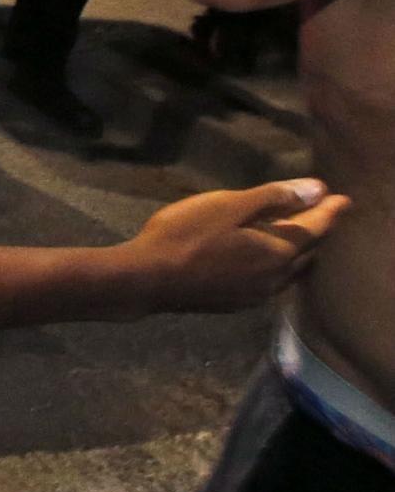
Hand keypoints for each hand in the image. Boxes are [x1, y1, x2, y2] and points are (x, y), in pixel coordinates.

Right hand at [126, 178, 346, 313]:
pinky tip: (265, 257)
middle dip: (318, 231)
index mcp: (278, 253)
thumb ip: (274, 197)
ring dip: (299, 251)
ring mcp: (257, 294)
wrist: (148, 279)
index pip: (315, 229)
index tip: (342, 198)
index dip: (330, 211)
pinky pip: (273, 281)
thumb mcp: (228, 206)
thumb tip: (316, 189)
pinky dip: (279, 264)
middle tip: (322, 213)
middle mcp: (275, 278)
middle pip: (309, 253)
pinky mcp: (238, 302)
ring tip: (298, 233)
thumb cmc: (186, 235)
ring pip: (292, 270)